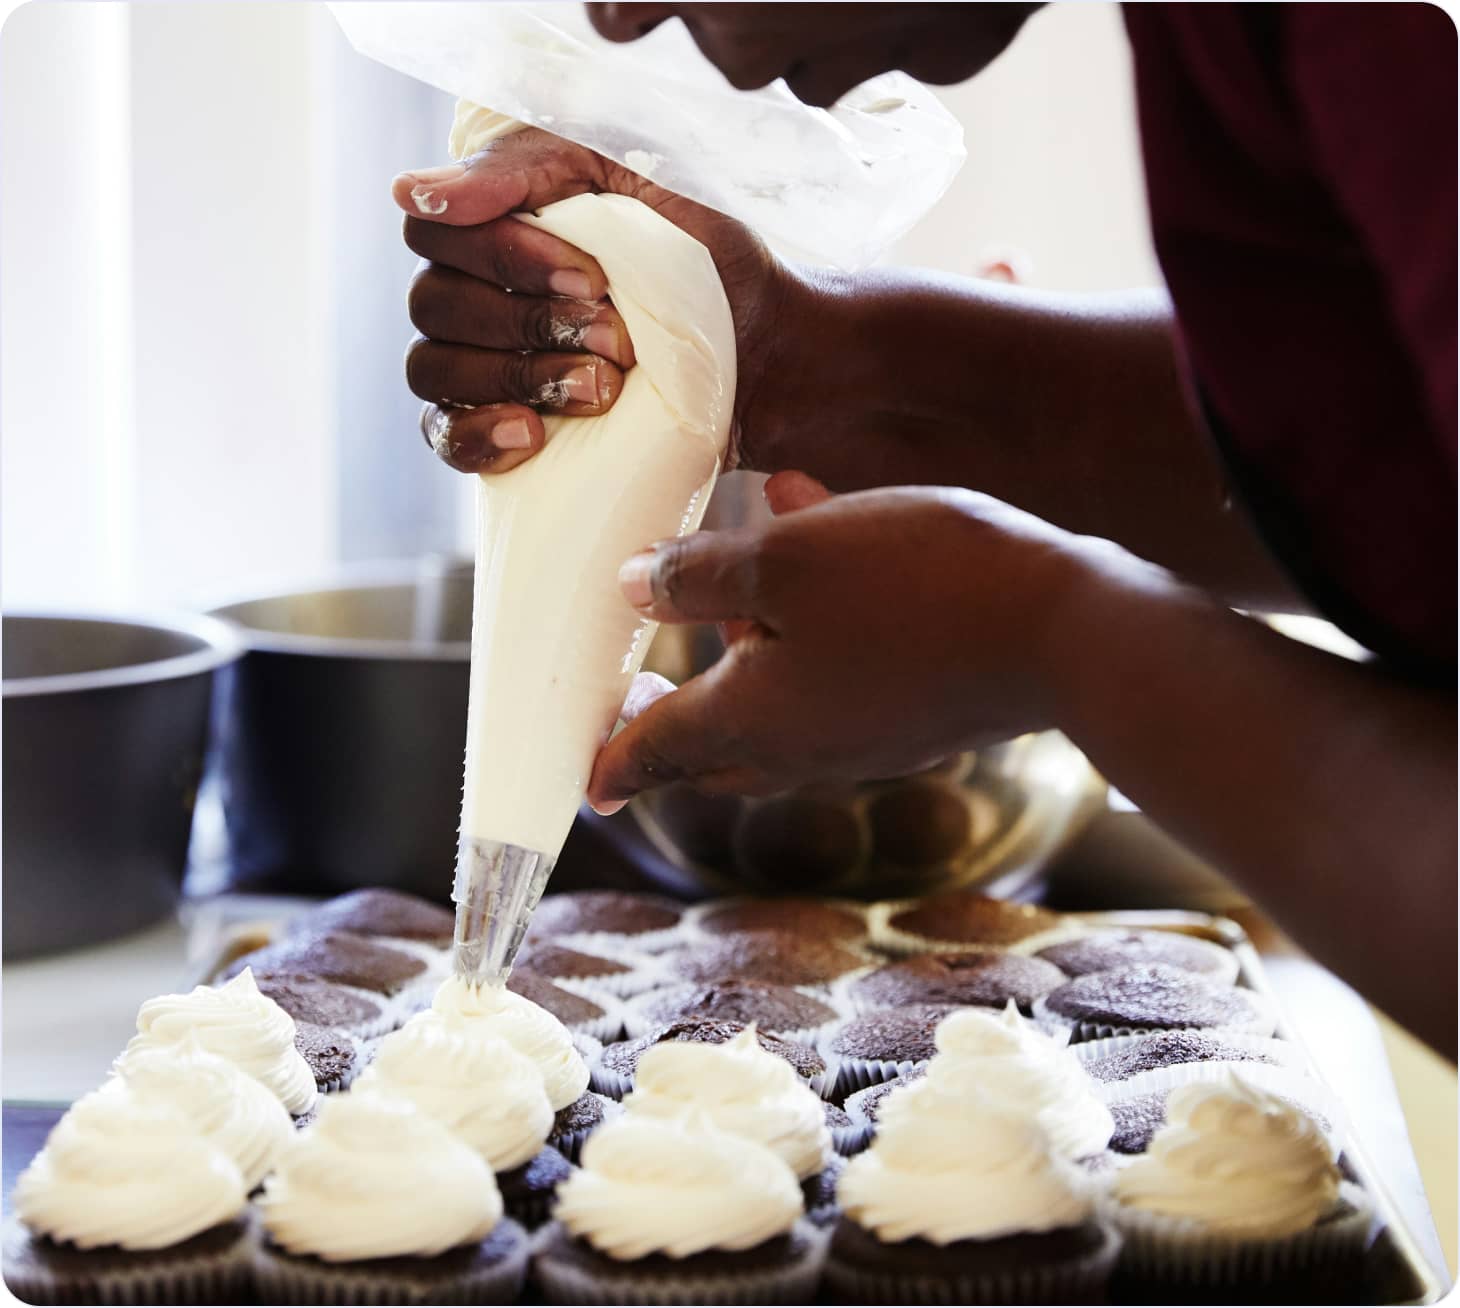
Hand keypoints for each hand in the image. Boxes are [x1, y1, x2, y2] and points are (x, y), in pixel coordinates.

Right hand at [393, 129, 792, 473]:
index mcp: (504, 225)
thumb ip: (535, 163)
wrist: (773, 362)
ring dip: (519, 376)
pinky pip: (443, 436)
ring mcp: (485, 366)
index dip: (503, 255)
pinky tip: (533, 435)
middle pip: (433, 302)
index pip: (434, 228)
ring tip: (604, 388)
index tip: (593, 277)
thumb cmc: (714, 266)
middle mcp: (480, 291)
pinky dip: (477, 435)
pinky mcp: (506, 432)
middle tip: (617, 338)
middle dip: (528, 321)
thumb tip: (414, 187)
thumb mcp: (644, 180)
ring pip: (434, 369)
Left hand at [586, 472, 1117, 809]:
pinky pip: (834, 681)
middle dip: (671, 720)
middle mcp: (801, 749)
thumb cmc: (914, 589)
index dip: (610, 762)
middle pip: (712, 747)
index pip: (652, 753)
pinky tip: (827, 552)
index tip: (584, 783)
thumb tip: (636, 587)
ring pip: (776, 710)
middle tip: (645, 685)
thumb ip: (699, 575)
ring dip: (745, 653)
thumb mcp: (786, 559)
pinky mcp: (910, 716)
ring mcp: (862, 740)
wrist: (1064, 632)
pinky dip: (809, 634)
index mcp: (750, 721)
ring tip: (740, 574)